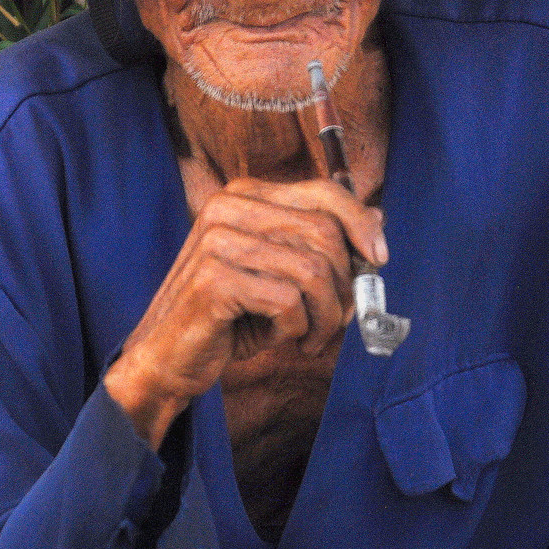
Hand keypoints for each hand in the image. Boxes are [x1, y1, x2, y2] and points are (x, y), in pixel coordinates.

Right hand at [102, 176, 386, 447]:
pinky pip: (288, 302)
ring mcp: (216, 241)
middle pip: (324, 233)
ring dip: (324, 317)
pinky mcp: (213, 280)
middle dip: (344, 285)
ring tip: (310, 337)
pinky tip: (281, 340)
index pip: (322, 192)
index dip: (360, 223)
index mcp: (244, 195)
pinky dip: (297, 330)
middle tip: (336, 320)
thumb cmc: (231, 315)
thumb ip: (321, 243)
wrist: (169, 357)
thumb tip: (377, 217)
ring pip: (312, 271)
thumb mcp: (281, 273)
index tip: (380, 259)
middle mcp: (227, 208)